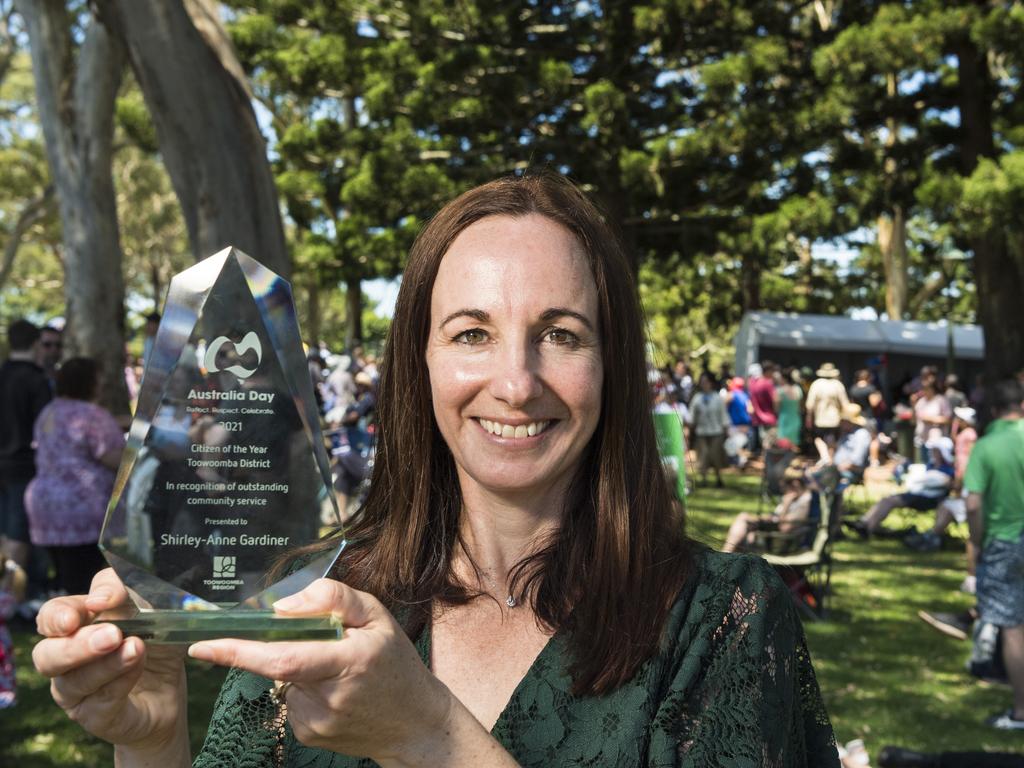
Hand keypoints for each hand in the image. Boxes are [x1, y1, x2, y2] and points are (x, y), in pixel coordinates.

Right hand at [32, 569, 187, 753]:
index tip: (79, 614)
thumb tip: (98, 598)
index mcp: (75, 627)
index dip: (58, 615)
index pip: (51, 616)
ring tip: (136, 647)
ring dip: (107, 664)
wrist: (172, 688)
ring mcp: (76, 693)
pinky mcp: (95, 717)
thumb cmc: (155, 642)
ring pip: (75, 681)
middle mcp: (65, 661)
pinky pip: (102, 703)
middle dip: (77, 645)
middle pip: (47, 655)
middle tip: (112, 634)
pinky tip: (139, 666)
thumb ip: (125, 593)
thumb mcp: (151, 608)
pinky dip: (122, 682)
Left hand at [188, 578, 451, 764]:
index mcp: (350, 661)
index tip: (203, 644)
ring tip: (337, 670)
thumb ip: (333, 599)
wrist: (414, 725)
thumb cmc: (396, 664)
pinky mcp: (308, 734)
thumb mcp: (378, 617)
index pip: (285, 658)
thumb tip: (284, 604)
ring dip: (298, 665)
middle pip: (279, 665)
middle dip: (269, 645)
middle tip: (296, 637)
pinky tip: (332, 691)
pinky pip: (291, 698)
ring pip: (284, 679)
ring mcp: (315, 722)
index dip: (241, 652)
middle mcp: (330, 696)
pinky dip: (303, 686)